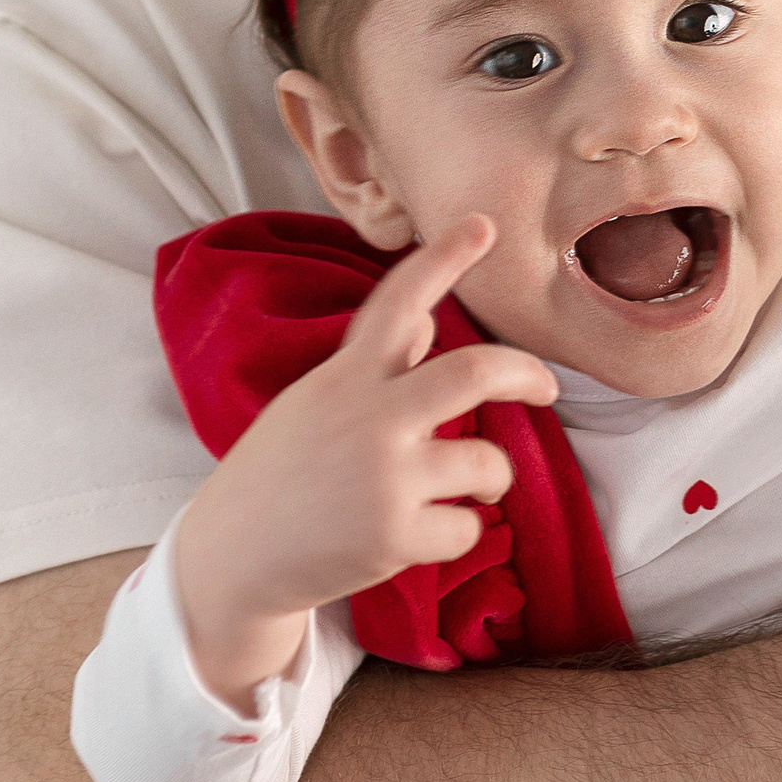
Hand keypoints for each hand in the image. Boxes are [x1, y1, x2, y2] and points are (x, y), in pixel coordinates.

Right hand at [170, 215, 559, 704]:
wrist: (234, 556)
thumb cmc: (283, 474)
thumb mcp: (316, 402)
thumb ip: (375, 367)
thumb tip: (425, 321)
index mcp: (347, 378)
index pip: (399, 302)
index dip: (444, 258)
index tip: (484, 224)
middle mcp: (370, 418)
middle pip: (475, 374)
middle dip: (527, 374)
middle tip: (547, 386)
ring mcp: (384, 477)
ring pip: (488, 463)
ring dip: (494, 477)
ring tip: (477, 485)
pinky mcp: (395, 535)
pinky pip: (469, 528)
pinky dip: (460, 531)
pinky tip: (425, 534)